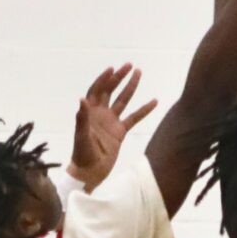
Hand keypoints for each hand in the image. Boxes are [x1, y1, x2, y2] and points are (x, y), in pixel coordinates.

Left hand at [68, 63, 156, 189]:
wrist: (90, 172)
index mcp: (90, 112)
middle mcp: (101, 113)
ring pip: (123, 101)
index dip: (103, 79)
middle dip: (119, 77)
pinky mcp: (120, 132)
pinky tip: (154, 101)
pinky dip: (144, 110)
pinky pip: (134, 118)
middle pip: (110, 90)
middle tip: (129, 65)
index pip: (97, 90)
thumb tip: (82, 99)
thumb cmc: (82, 155)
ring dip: (130, 87)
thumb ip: (82, 118)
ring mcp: (111, 122)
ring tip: (139, 73)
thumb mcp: (81, 136)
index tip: (112, 69)